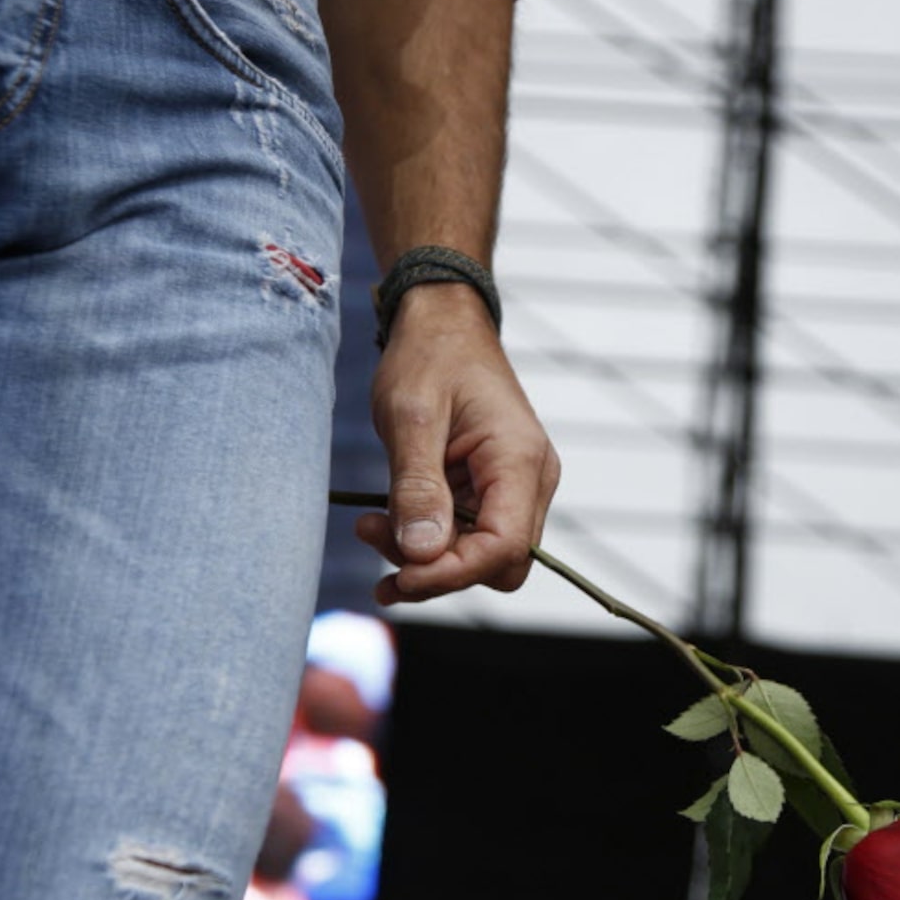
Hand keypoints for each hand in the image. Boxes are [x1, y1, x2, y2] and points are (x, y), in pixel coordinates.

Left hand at [356, 284, 559, 604]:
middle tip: (377, 544)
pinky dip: (427, 540)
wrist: (442, 323)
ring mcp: (513, 487)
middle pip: (498, 563)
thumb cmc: (429, 356)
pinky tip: (387, 524)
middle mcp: (530, 481)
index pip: (505, 547)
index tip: (399, 576)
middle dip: (439, 570)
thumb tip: (422, 553)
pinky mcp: (490, 490)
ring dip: (425, 557)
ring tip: (369, 526)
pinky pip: (466, 535)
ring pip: (480, 555)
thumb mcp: (411, 416)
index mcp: (520, 460)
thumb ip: (417, 486)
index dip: (452, 574)